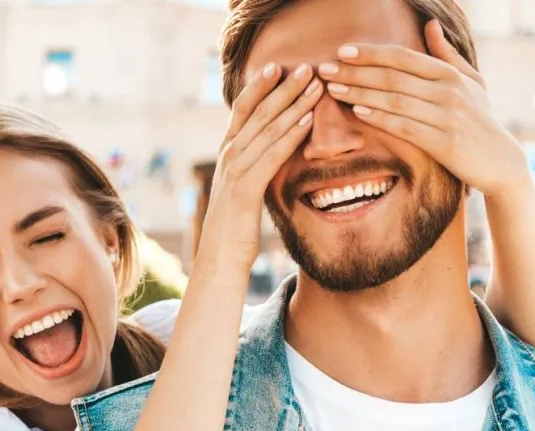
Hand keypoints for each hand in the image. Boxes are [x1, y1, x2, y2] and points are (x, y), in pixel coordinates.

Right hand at [197, 62, 322, 273]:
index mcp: (228, 153)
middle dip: (283, 87)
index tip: (279, 66)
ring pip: (267, 128)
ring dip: (293, 104)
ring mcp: (235, 170)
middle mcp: (229, 155)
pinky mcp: (245, 188)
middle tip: (306, 66)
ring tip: (314, 85)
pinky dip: (290, 135)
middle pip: (258, 112)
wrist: (220, 259)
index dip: (260, 87)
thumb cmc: (236, 227)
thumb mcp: (245, 190)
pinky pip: (271, 155)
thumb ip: (254, 168)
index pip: (243, 110)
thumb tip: (271, 153)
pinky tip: (307, 121)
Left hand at [318, 19, 531, 200]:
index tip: (342, 51)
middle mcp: (449, 91)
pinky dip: (380, 117)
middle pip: (393, 77)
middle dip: (356, 71)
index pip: (403, 57)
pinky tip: (357, 111)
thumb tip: (430, 25)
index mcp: (451, 74)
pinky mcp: (444, 144)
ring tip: (334, 88)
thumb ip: (447, 55)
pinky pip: (404, 127)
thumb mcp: (472, 82)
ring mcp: (447, 117)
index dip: (371, 53)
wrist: (502, 162)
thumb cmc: (481, 120)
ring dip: (360, 92)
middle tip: (325, 69)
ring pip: (395, 100)